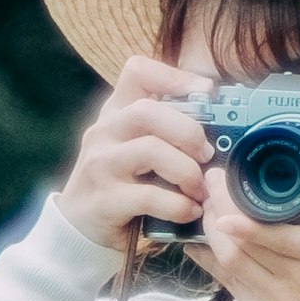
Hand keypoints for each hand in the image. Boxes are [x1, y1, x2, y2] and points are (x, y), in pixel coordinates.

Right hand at [52, 53, 214, 258]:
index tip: (206, 93)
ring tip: (200, 189)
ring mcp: (99, 166)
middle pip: (147, 110)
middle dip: (188, 131)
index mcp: (114, 113)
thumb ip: (164, 131)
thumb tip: (219, 124)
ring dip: (187, 171)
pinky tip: (190, 212)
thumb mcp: (134, 149)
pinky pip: (149, 196)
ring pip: (150, 150)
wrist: (79, 228)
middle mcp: (103, 133)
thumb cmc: (120, 184)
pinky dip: (178, 205)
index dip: (175, 76)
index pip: (137, 71)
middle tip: (206, 154)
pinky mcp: (103, 200)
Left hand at [205, 155, 299, 300]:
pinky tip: (205, 244)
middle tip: (212, 182)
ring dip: (211, 233)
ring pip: (230, 263)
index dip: (242, 212)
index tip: (225, 185)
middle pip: (243, 243)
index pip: (276, 234)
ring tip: (206, 206)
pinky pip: (230, 288)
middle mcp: (299, 282)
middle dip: (219, 208)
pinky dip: (214, 263)